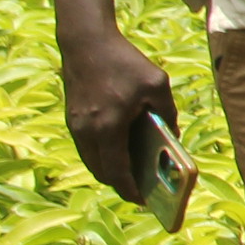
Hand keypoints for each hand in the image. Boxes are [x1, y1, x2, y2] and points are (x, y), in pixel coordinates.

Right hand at [60, 29, 174, 197]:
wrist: (86, 43)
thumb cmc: (125, 62)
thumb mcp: (157, 85)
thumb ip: (168, 114)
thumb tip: (172, 138)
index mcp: (108, 127)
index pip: (117, 170)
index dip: (131, 189)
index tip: (145, 201)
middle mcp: (87, 132)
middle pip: (102, 172)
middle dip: (121, 185)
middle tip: (142, 191)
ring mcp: (76, 126)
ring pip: (91, 162)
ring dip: (110, 172)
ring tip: (134, 175)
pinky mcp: (72, 119)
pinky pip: (87, 148)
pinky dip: (102, 157)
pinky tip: (121, 154)